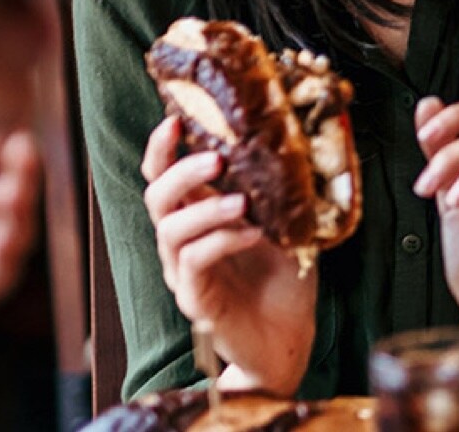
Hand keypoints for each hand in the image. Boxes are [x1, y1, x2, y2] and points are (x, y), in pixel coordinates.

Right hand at [141, 115, 315, 393]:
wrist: (288, 336)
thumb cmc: (283, 277)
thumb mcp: (288, 223)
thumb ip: (283, 189)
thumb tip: (301, 143)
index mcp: (196, 216)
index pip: (163, 176)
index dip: (161, 148)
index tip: (175, 120)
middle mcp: (181, 242)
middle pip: (157, 197)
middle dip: (180, 172)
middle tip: (215, 157)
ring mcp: (184, 272)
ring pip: (171, 231)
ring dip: (205, 209)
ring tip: (241, 201)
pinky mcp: (196, 300)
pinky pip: (195, 263)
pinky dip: (222, 242)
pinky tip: (254, 233)